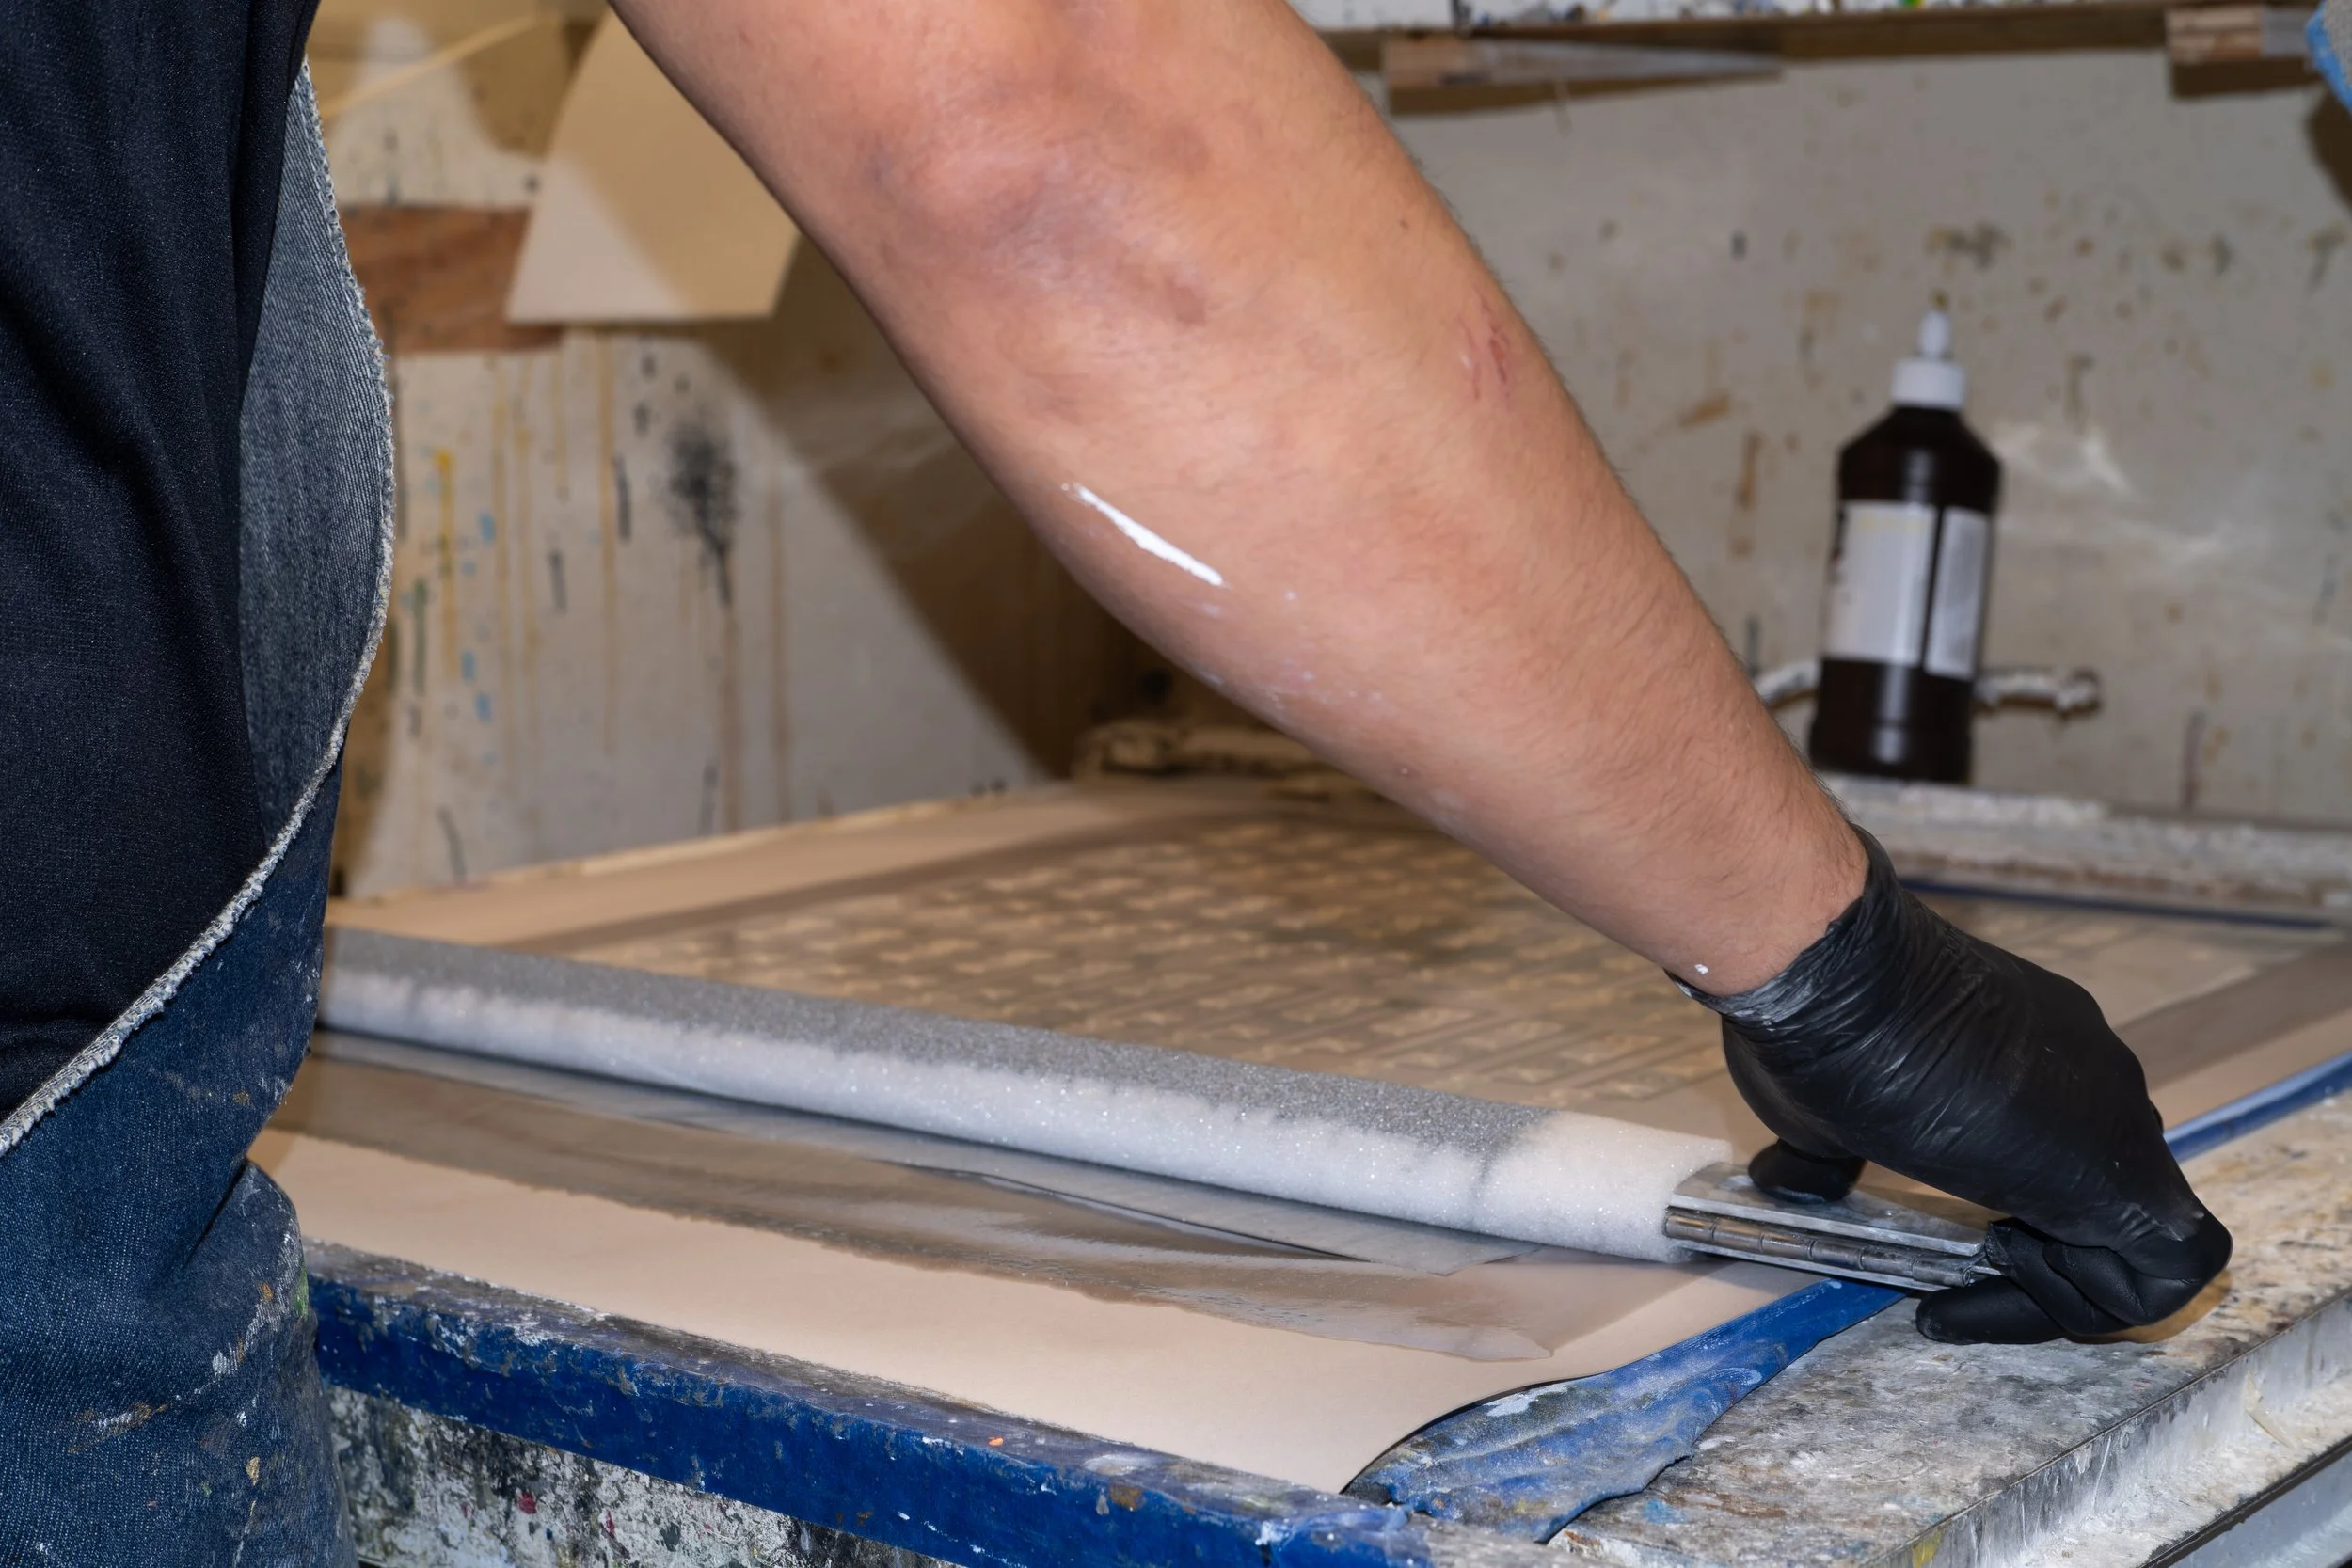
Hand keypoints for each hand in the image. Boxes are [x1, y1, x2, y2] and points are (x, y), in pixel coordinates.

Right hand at [1684, 828, 2231, 1343]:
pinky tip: (1999, 1289)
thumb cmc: (1820, 1023)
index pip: (2055, 1139)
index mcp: (2031, 1040)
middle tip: (1953, 1267)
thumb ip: (1831, 1151)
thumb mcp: (1820, 1102)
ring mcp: (2115, 1115)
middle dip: (2037, 1247)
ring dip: (2059, 1281)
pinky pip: (2158, 1268)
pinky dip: (2093, 1301)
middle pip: (2102, 1187)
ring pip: (2137, 1232)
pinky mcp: (2119, 1175)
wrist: (1835, 985)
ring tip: (1970, 1287)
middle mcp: (2089, 1070)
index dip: (2008, 1205)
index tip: (1936, 1235)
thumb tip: (1790, 1183)